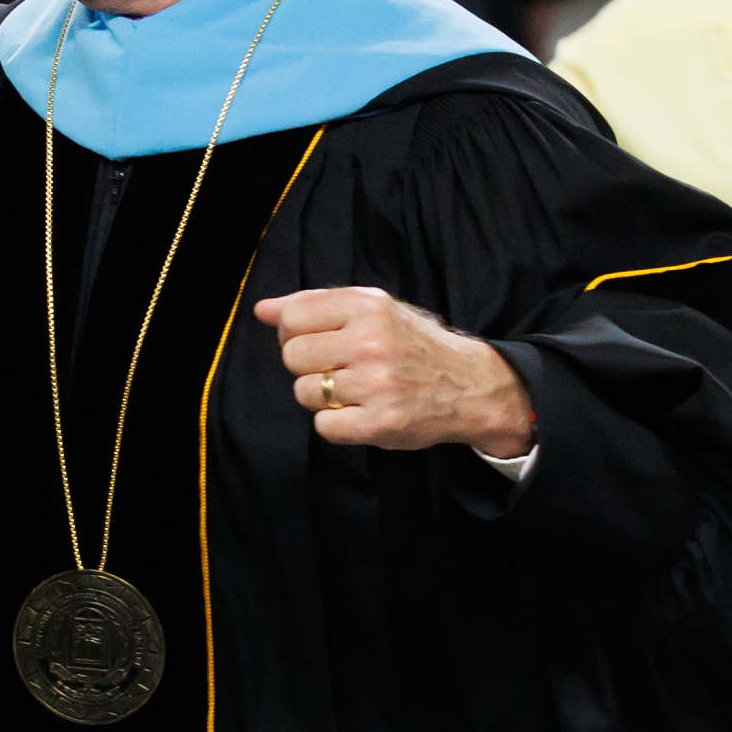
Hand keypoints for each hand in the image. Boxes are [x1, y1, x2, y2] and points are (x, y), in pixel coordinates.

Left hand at [254, 286, 534, 458]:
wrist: (468, 385)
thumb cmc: (412, 344)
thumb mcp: (372, 308)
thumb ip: (315, 304)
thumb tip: (263, 310)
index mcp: (368, 307)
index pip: (292, 318)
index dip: (294, 333)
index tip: (316, 340)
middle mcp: (372, 342)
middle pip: (292, 356)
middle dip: (307, 366)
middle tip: (337, 368)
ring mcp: (377, 384)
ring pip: (304, 392)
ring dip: (321, 396)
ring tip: (352, 391)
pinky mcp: (381, 423)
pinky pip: (323, 426)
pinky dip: (335, 424)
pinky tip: (359, 413)